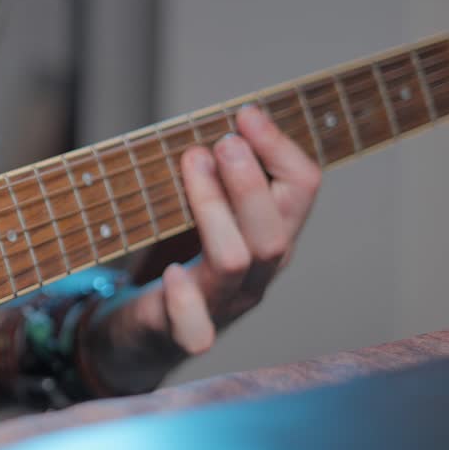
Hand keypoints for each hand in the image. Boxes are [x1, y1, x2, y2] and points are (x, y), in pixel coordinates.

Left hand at [85, 105, 322, 393]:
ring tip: (192, 164)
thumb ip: (220, 174)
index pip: (301, 192)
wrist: (147, 335)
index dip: (279, 149)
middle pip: (274, 232)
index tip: (247, 114)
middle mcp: (256, 275)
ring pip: (236, 261)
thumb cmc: (182, 263)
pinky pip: (195, 328)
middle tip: (224, 140)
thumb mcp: (210, 212)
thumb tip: (225, 121)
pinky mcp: (180, 333)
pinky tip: (173, 270)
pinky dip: (185, 298)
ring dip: (215, 208)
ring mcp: (221, 306)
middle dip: (250, 181)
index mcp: (271, 238)